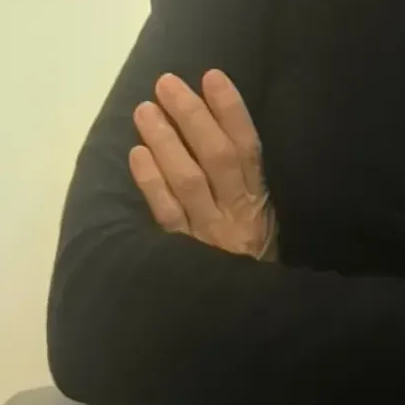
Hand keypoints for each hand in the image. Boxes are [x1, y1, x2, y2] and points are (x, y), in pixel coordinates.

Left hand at [129, 70, 276, 258]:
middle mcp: (236, 216)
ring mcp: (208, 236)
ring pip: (187, 181)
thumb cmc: (255, 274)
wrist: (249, 328)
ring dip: (166, 142)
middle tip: (167, 84)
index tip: (212, 77)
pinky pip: (166, 216)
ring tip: (145, 109)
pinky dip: (151, 184)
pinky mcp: (182, 257)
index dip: (231, 111)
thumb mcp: (268, 230)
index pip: (249, 149)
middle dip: (192, 116)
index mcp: (261, 206)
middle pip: (216, 157)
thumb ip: (251, 192)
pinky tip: (137, 156)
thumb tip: (227, 135)